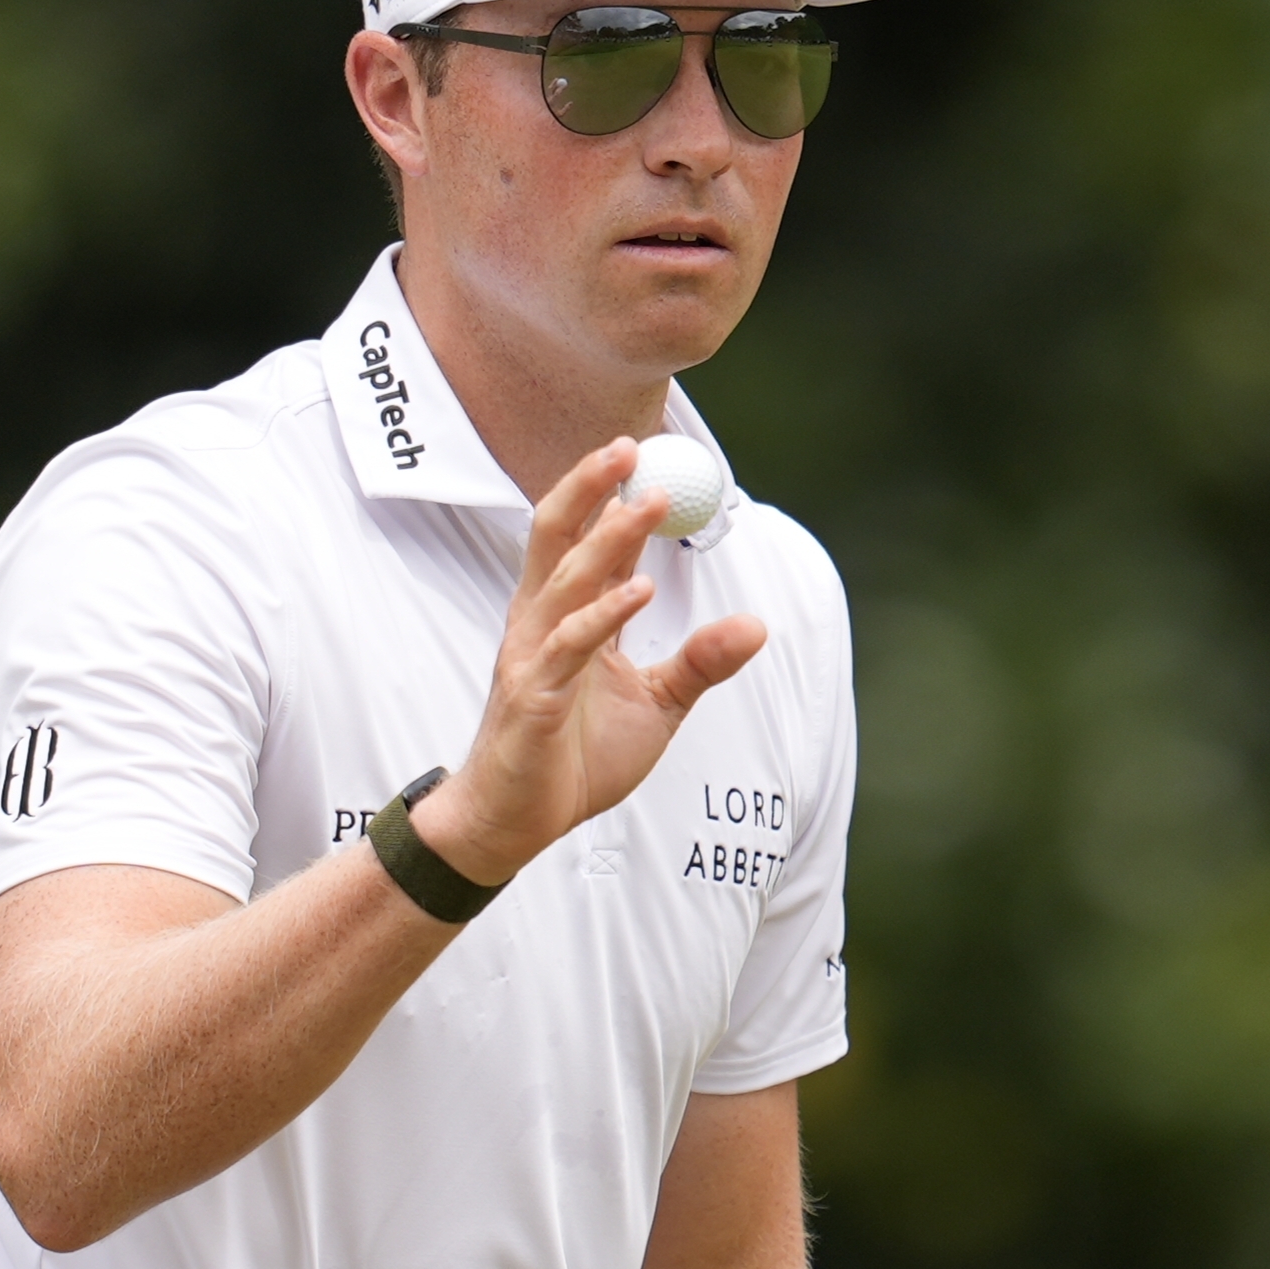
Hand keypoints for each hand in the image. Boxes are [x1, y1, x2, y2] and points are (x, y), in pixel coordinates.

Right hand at [411, 438, 767, 884]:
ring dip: (606, 540)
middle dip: (589, 488)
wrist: (513, 822)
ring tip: (645, 503)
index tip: (644, 456)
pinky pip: (567, 646)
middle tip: (630, 446)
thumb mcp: (656, 705)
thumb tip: (756, 625)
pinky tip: (638, 589)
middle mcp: (541, 625)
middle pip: (558, 538)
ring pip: (564, 581)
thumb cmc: (571, 757)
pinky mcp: (530, 698)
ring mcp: (532, 658)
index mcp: (566, 620)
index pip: (587, 545)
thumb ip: (700, 663)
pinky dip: (602, 614)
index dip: (612, 499)